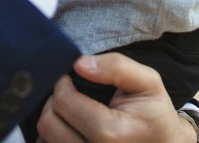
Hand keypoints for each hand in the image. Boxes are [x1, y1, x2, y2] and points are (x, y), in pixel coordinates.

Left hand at [36, 54, 197, 142]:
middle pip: (48, 124)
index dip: (62, 83)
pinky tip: (70, 127)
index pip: (63, 103)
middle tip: (69, 93)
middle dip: (54, 102)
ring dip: (53, 121)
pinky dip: (53, 137)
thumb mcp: (148, 82)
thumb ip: (116, 67)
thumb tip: (79, 63)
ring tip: (72, 112)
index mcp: (110, 132)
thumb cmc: (154, 113)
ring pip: (44, 140)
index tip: (71, 78)